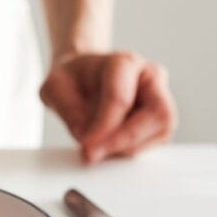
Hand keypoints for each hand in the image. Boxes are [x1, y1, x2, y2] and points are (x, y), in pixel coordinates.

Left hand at [40, 51, 177, 162]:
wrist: (82, 78)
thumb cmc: (72, 79)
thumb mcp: (55, 87)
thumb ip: (68, 110)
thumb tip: (86, 137)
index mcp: (124, 62)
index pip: (120, 98)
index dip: (104, 127)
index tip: (86, 146)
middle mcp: (150, 77)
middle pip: (158, 114)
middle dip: (125, 140)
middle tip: (96, 153)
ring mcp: (161, 98)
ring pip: (161, 131)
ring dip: (128, 148)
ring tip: (99, 151)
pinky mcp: (160, 121)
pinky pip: (156, 142)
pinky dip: (130, 151)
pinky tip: (109, 150)